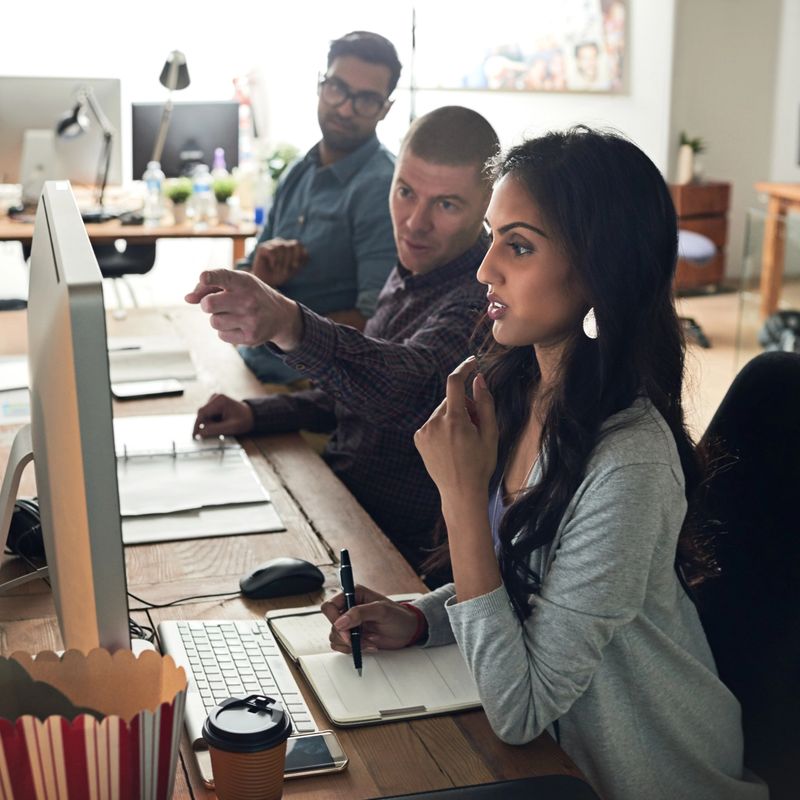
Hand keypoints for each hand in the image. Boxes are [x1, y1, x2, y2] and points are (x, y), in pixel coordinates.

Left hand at [184, 268, 303, 349]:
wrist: (280, 315)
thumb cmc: (250, 294)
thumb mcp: (235, 283)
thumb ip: (209, 286)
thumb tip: (188, 299)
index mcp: (243, 282)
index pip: (224, 277)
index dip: (211, 278)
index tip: (203, 278)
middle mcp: (248, 300)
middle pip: (209, 304)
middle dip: (207, 304)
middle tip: (216, 304)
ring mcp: (251, 320)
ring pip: (214, 321)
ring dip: (217, 318)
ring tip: (231, 315)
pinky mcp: (251, 337)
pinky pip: (222, 335)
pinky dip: (225, 331)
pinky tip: (238, 325)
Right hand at [193, 393, 253, 437]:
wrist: (251, 416)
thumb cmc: (244, 420)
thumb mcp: (230, 428)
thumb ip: (214, 430)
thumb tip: (199, 434)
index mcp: (219, 400)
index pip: (202, 413)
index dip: (197, 425)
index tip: (194, 436)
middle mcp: (215, 397)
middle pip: (202, 414)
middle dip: (206, 425)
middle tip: (216, 432)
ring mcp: (214, 399)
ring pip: (204, 415)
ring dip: (209, 424)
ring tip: (222, 427)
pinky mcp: (213, 404)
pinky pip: (207, 415)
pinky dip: (211, 421)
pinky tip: (220, 423)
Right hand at [251, 238, 308, 286]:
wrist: (265, 283)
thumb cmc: (279, 275)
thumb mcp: (293, 270)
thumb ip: (300, 261)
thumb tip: (306, 253)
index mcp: (289, 247)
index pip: (297, 244)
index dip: (298, 255)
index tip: (296, 267)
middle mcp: (281, 243)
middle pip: (290, 245)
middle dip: (290, 260)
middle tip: (286, 271)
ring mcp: (271, 244)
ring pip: (281, 246)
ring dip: (282, 261)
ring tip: (278, 270)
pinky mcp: (262, 247)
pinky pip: (272, 250)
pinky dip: (274, 260)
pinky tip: (272, 266)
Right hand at [321, 585, 420, 652]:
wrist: (408, 631)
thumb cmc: (398, 615)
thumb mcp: (381, 611)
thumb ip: (360, 613)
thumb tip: (340, 622)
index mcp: (353, 594)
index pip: (330, 606)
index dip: (334, 619)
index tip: (346, 631)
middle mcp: (348, 608)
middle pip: (331, 623)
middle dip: (345, 635)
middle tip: (358, 640)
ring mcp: (350, 624)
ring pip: (334, 637)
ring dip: (351, 644)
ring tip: (368, 642)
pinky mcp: (353, 637)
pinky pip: (342, 646)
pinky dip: (353, 650)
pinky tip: (368, 645)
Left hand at [414, 356, 498, 500]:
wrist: (460, 492)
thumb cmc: (480, 464)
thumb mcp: (491, 434)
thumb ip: (485, 403)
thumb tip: (478, 379)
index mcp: (455, 421)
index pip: (455, 383)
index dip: (464, 368)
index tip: (473, 362)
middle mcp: (435, 423)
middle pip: (452, 400)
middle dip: (466, 406)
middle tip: (477, 428)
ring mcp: (424, 431)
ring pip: (443, 411)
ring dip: (454, 417)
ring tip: (463, 441)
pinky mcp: (418, 438)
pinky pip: (434, 422)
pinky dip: (443, 426)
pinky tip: (451, 445)